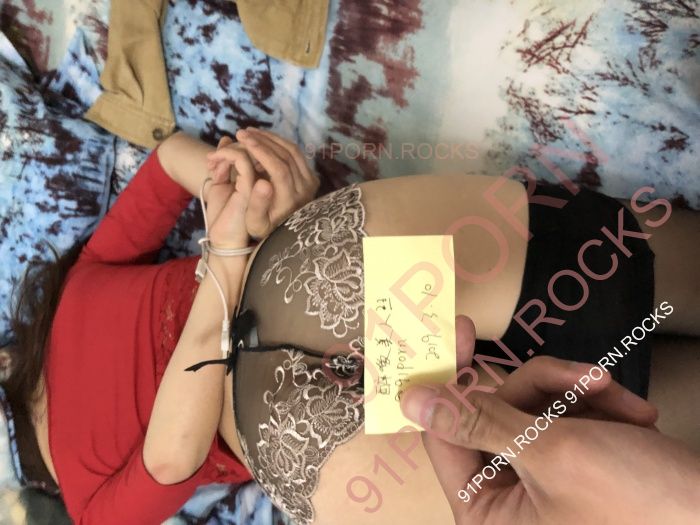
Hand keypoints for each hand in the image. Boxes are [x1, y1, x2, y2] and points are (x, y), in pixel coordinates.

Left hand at [204, 150, 255, 249]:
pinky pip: (242, 159)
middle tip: (210, 159)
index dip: (233, 149)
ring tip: (211, 161)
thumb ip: (224, 163)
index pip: (252, 152)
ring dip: (226, 150)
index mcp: (258, 178)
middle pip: (252, 148)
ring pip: (249, 150)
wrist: (223, 238)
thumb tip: (226, 139)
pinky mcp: (252, 186)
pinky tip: (214, 163)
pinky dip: (226, 154)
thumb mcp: (220, 183)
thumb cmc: (222, 215)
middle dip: (229, 148)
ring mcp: (260, 182)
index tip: (213, 159)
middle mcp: (263, 179)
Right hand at [206, 128, 319, 238]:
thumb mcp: (255, 224)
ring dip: (271, 138)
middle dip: (263, 141)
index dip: (261, 151)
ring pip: (293, 151)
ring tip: (251, 132)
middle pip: (287, 156)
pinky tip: (264, 139)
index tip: (244, 139)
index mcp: (291, 200)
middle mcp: (305, 189)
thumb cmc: (264, 227)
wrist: (284, 233)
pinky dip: (279, 143)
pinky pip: (296, 153)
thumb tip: (263, 182)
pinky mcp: (312, 176)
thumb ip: (257, 205)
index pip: (279, 168)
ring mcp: (311, 182)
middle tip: (243, 132)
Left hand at [400, 317, 699, 523]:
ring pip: (530, 405)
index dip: (448, 383)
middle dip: (540, 389)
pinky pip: (563, 413)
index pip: (443, 438)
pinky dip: (597, 406)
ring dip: (576, 395)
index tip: (460, 332)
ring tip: (618, 401)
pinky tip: (634, 417)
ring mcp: (541, 479)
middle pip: (492, 413)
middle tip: (582, 376)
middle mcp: (507, 499)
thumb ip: (475, 421)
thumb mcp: (549, 452)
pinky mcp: (573, 461)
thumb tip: (410, 399)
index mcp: (487, 513)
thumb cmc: (640, 501)